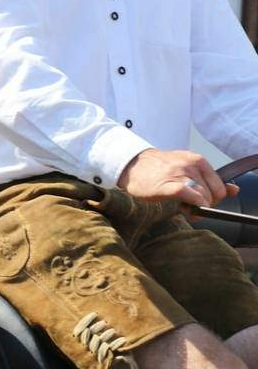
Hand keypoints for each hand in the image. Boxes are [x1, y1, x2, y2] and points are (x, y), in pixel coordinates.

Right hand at [116, 148, 237, 206]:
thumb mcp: (188, 169)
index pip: (220, 187)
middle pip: (212, 195)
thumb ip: (211, 180)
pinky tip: (184, 207)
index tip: (202, 203)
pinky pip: (190, 197)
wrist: (132, 164)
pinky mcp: (168, 185)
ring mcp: (180, 174)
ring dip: (195, 208)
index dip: (213, 200)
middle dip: (204, 205)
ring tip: (182, 206)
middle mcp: (192, 165)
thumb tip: (235, 190)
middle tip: (190, 207)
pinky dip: (192, 205)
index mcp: (199, 161)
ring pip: (202, 198)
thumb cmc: (159, 169)